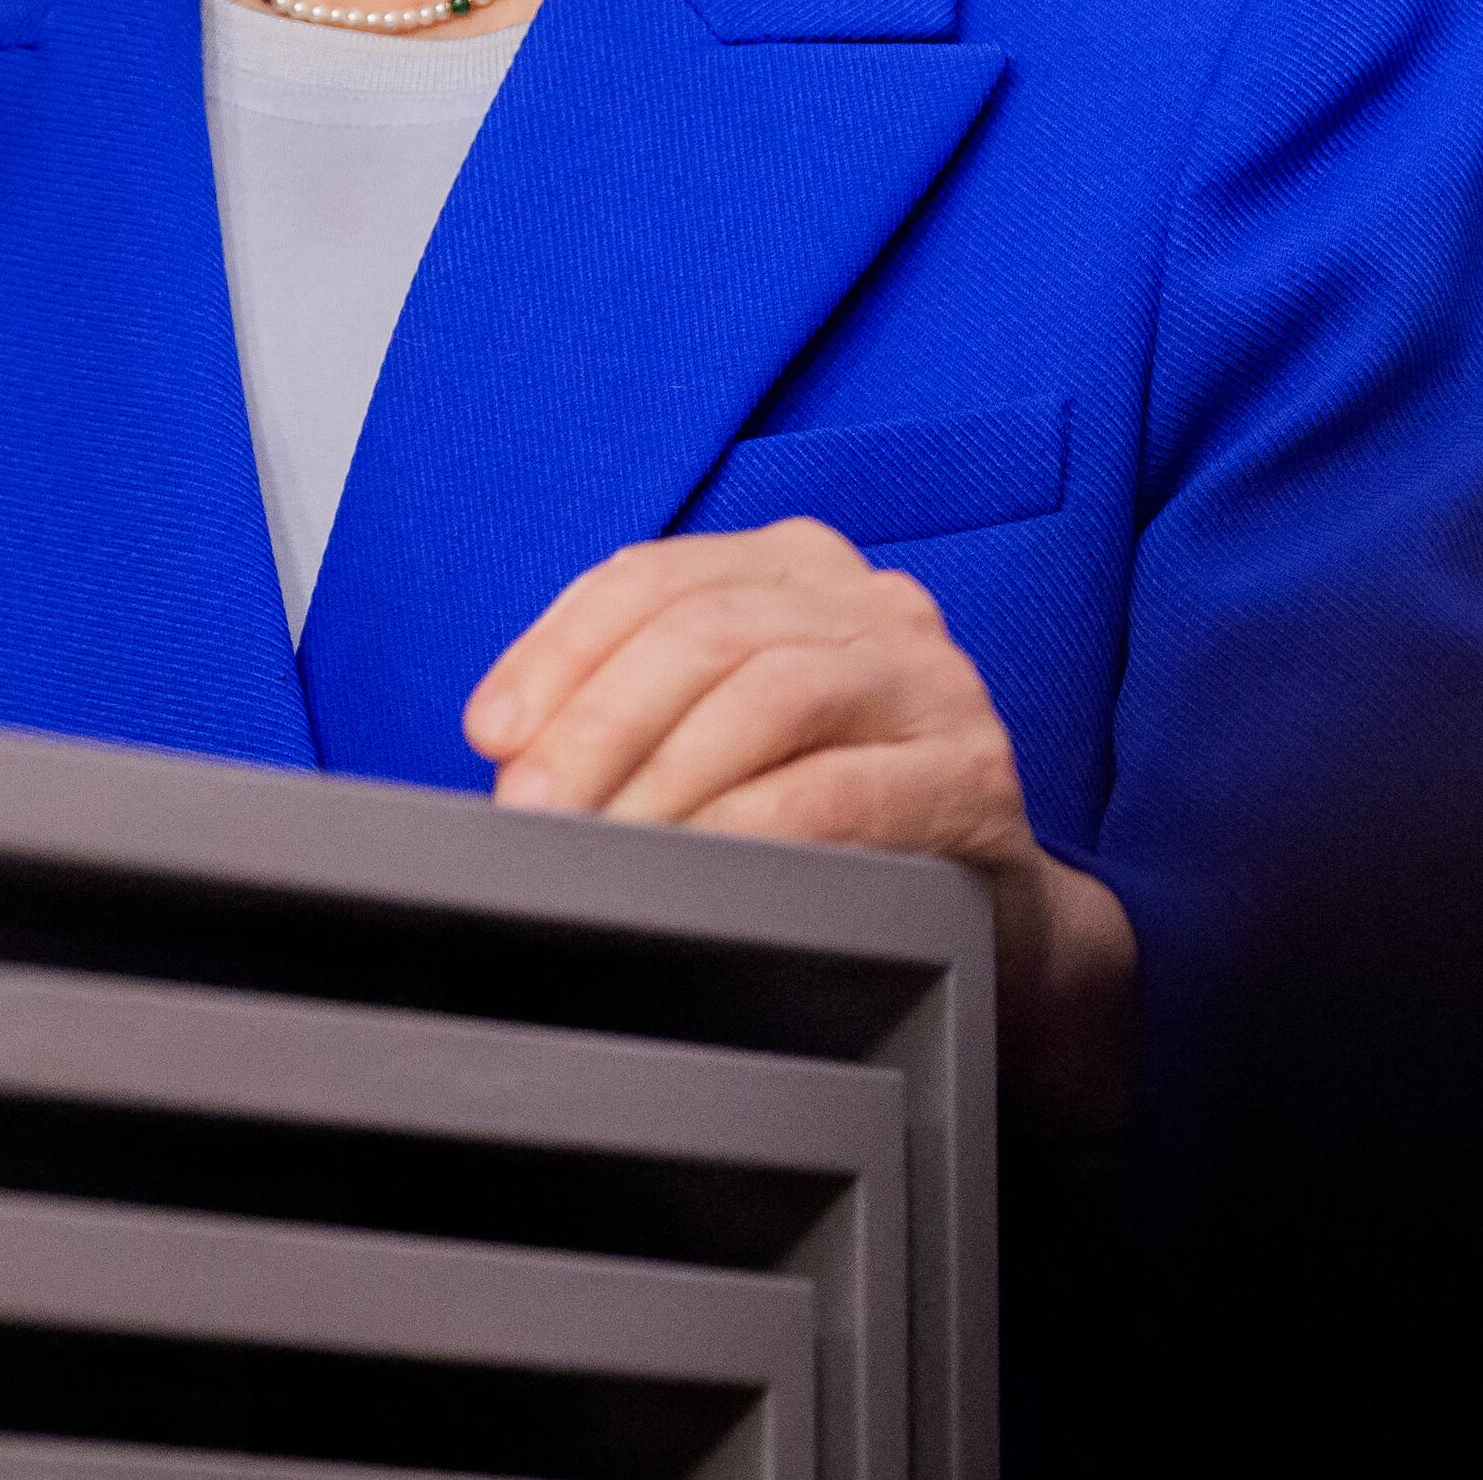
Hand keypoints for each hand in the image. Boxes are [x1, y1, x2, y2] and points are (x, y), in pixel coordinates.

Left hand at [466, 519, 1136, 1126]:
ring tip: (599, 846)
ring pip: (768, 696)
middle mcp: (872, 601)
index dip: (557, 650)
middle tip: (533, 809)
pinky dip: (746, 831)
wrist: (990, 916)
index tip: (491, 733)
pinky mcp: (971, 774)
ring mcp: (932, 681)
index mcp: (796, 566)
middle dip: (596, 724)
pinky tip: (693, 869)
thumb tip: (507, 750)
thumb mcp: (728, 733)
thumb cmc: (833, 815)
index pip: (651, 577)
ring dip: (660, 778)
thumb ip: (636, 708)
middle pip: (704, 634)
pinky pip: (837, 791)